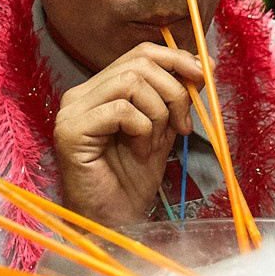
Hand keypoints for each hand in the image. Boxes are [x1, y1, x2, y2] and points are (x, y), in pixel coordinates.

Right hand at [52, 43, 204, 224]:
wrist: (113, 221)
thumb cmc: (131, 181)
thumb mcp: (163, 130)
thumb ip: (174, 98)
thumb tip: (201, 65)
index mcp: (100, 90)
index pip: (140, 54)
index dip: (176, 59)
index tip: (204, 74)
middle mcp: (81, 94)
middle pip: (139, 63)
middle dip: (174, 91)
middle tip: (182, 126)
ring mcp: (72, 111)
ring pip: (131, 83)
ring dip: (158, 114)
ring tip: (155, 143)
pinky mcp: (70, 130)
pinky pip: (120, 110)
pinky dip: (142, 130)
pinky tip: (139, 153)